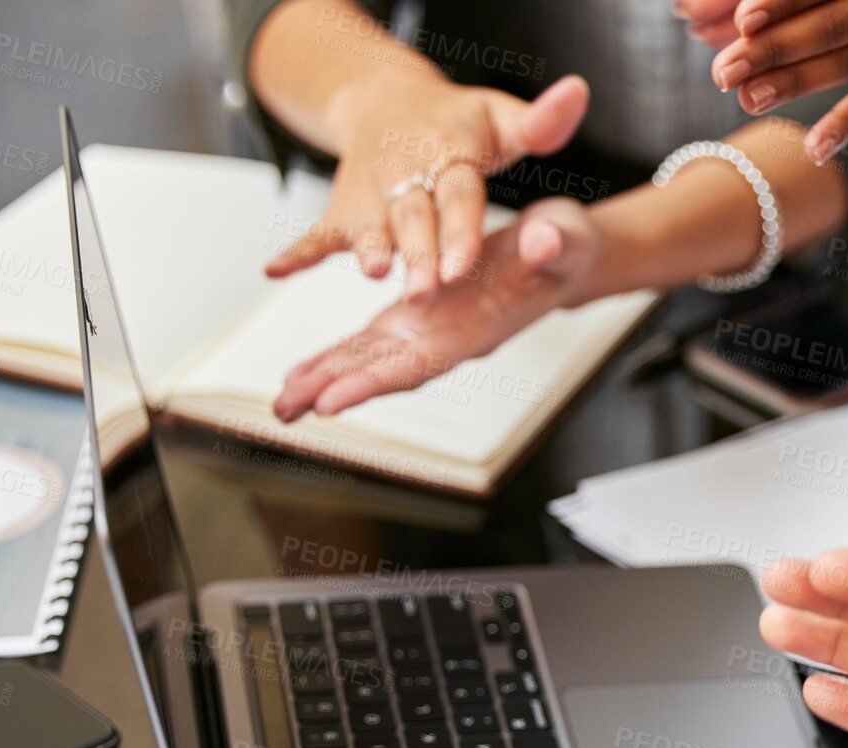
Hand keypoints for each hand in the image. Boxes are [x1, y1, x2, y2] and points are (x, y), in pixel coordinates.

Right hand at [266, 72, 588, 300]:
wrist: (389, 103)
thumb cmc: (458, 123)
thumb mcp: (502, 119)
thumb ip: (540, 122)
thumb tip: (577, 94)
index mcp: (450, 153)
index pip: (459, 195)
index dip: (460, 229)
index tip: (462, 262)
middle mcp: (406, 174)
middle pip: (415, 218)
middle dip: (420, 253)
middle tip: (427, 288)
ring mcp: (372, 193)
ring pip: (370, 227)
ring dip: (369, 249)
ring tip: (373, 271)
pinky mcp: (345, 208)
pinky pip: (319, 233)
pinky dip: (298, 251)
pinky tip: (275, 270)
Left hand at [274, 198, 598, 419]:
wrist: (564, 251)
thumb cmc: (565, 248)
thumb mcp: (565, 238)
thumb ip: (553, 244)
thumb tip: (540, 241)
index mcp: (481, 326)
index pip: (423, 360)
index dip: (376, 380)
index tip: (334, 398)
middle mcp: (451, 336)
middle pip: (387, 371)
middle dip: (337, 389)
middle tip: (287, 408)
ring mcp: (433, 327)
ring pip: (372, 361)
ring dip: (327, 379)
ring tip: (282, 401)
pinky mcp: (421, 312)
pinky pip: (373, 342)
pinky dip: (338, 357)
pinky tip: (306, 371)